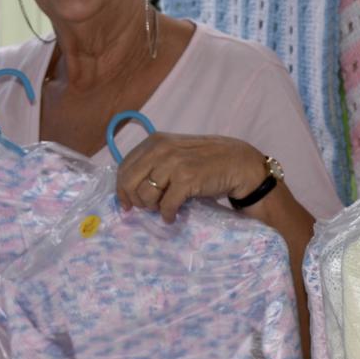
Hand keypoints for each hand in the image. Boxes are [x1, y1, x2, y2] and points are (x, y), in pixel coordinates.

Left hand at [115, 133, 267, 222]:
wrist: (237, 163)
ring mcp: (173, 164)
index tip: (127, 203)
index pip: (124, 167)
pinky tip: (172, 216)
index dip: (122, 189)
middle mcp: (161, 150)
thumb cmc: (206, 160)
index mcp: (155, 142)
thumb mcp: (175, 152)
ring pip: (145, 195)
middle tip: (146, 209)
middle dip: (135, 200)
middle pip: (129, 182)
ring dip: (152, 208)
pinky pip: (166, 205)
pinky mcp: (186, 179)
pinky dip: (167, 215)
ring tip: (163, 209)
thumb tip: (129, 188)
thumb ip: (154, 163)